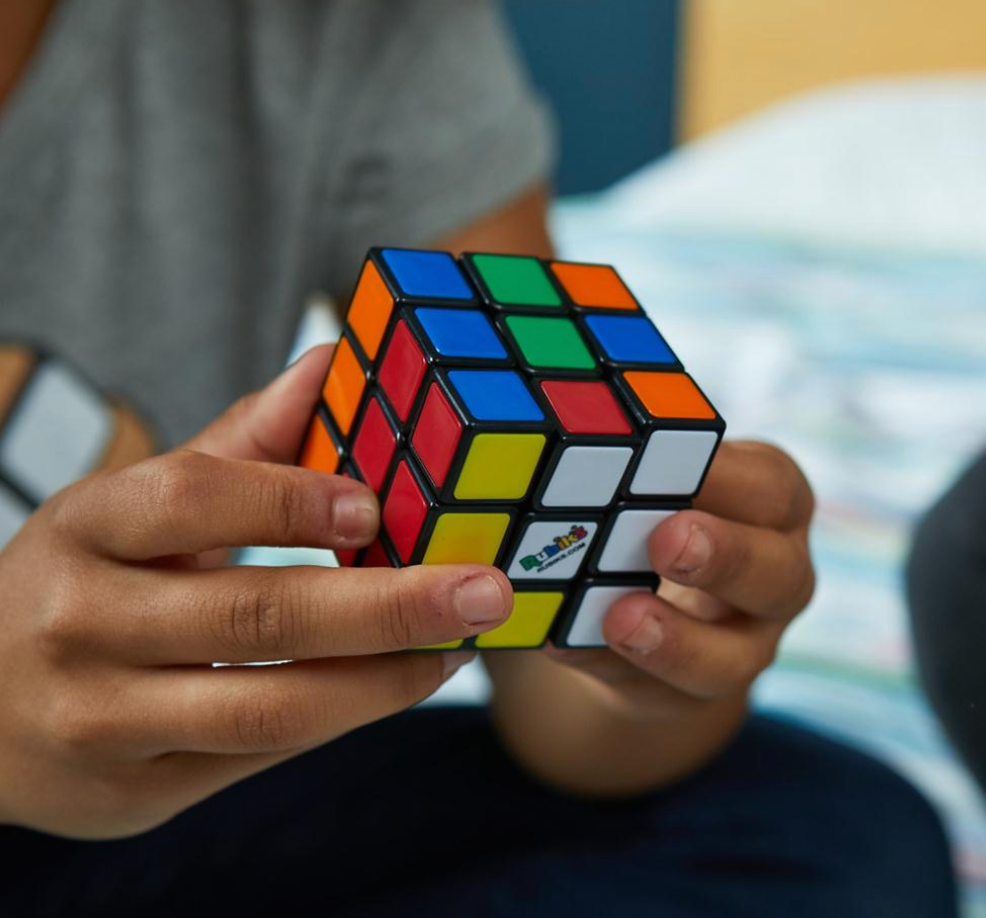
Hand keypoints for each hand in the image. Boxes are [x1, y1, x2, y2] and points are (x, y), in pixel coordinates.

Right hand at [0, 347, 510, 838]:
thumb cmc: (87, 578)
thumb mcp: (137, 505)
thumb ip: (242, 444)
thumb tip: (332, 363)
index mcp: (84, 527)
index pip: (189, 499)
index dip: (289, 499)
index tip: (378, 503)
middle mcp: (79, 624)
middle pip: (251, 617)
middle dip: (388, 607)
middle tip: (483, 592)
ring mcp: (98, 720)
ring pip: (266, 709)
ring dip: (382, 681)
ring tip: (458, 648)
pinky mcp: (130, 791)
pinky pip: (257, 760)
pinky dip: (341, 720)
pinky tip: (397, 684)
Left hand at [545, 441, 814, 719]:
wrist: (654, 605)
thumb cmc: (655, 512)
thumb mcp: (659, 478)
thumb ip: (633, 460)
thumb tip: (560, 423)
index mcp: (772, 508)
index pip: (771, 489)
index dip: (727, 476)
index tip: (670, 459)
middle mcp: (775, 577)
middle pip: (778, 575)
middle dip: (724, 556)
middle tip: (668, 539)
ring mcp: (743, 646)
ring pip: (733, 660)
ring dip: (676, 640)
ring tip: (620, 618)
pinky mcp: (691, 696)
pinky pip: (659, 695)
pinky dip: (608, 668)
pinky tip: (565, 645)